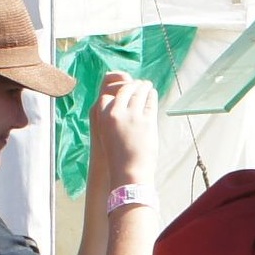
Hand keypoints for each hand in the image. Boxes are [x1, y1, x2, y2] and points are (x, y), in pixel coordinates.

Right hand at [91, 73, 158, 196]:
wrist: (128, 172)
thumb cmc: (118, 156)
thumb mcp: (107, 135)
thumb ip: (111, 119)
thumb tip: (121, 107)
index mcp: (102, 117)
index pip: (107, 95)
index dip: (115, 90)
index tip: (122, 89)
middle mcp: (116, 113)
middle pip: (124, 91)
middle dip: (132, 85)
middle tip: (139, 83)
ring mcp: (132, 116)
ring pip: (138, 94)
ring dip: (143, 87)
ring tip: (147, 85)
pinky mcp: (147, 121)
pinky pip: (149, 102)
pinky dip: (151, 96)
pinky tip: (153, 93)